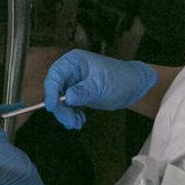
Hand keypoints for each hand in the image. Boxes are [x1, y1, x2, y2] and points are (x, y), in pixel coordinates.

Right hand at [43, 50, 157, 129]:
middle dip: (61, 108)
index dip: (51, 92)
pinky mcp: (77, 94)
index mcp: (74, 62)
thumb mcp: (102, 86)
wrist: (134, 87)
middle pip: (55, 91)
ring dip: (66, 114)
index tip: (52, 107)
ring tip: (76, 123)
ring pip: (60, 101)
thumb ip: (84, 91)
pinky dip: (72, 115)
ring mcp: (73, 83)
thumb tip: (68, 98)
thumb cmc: (121, 79)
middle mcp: (71, 71)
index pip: (55, 75)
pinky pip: (68, 107)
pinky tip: (80, 120)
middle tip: (69, 121)